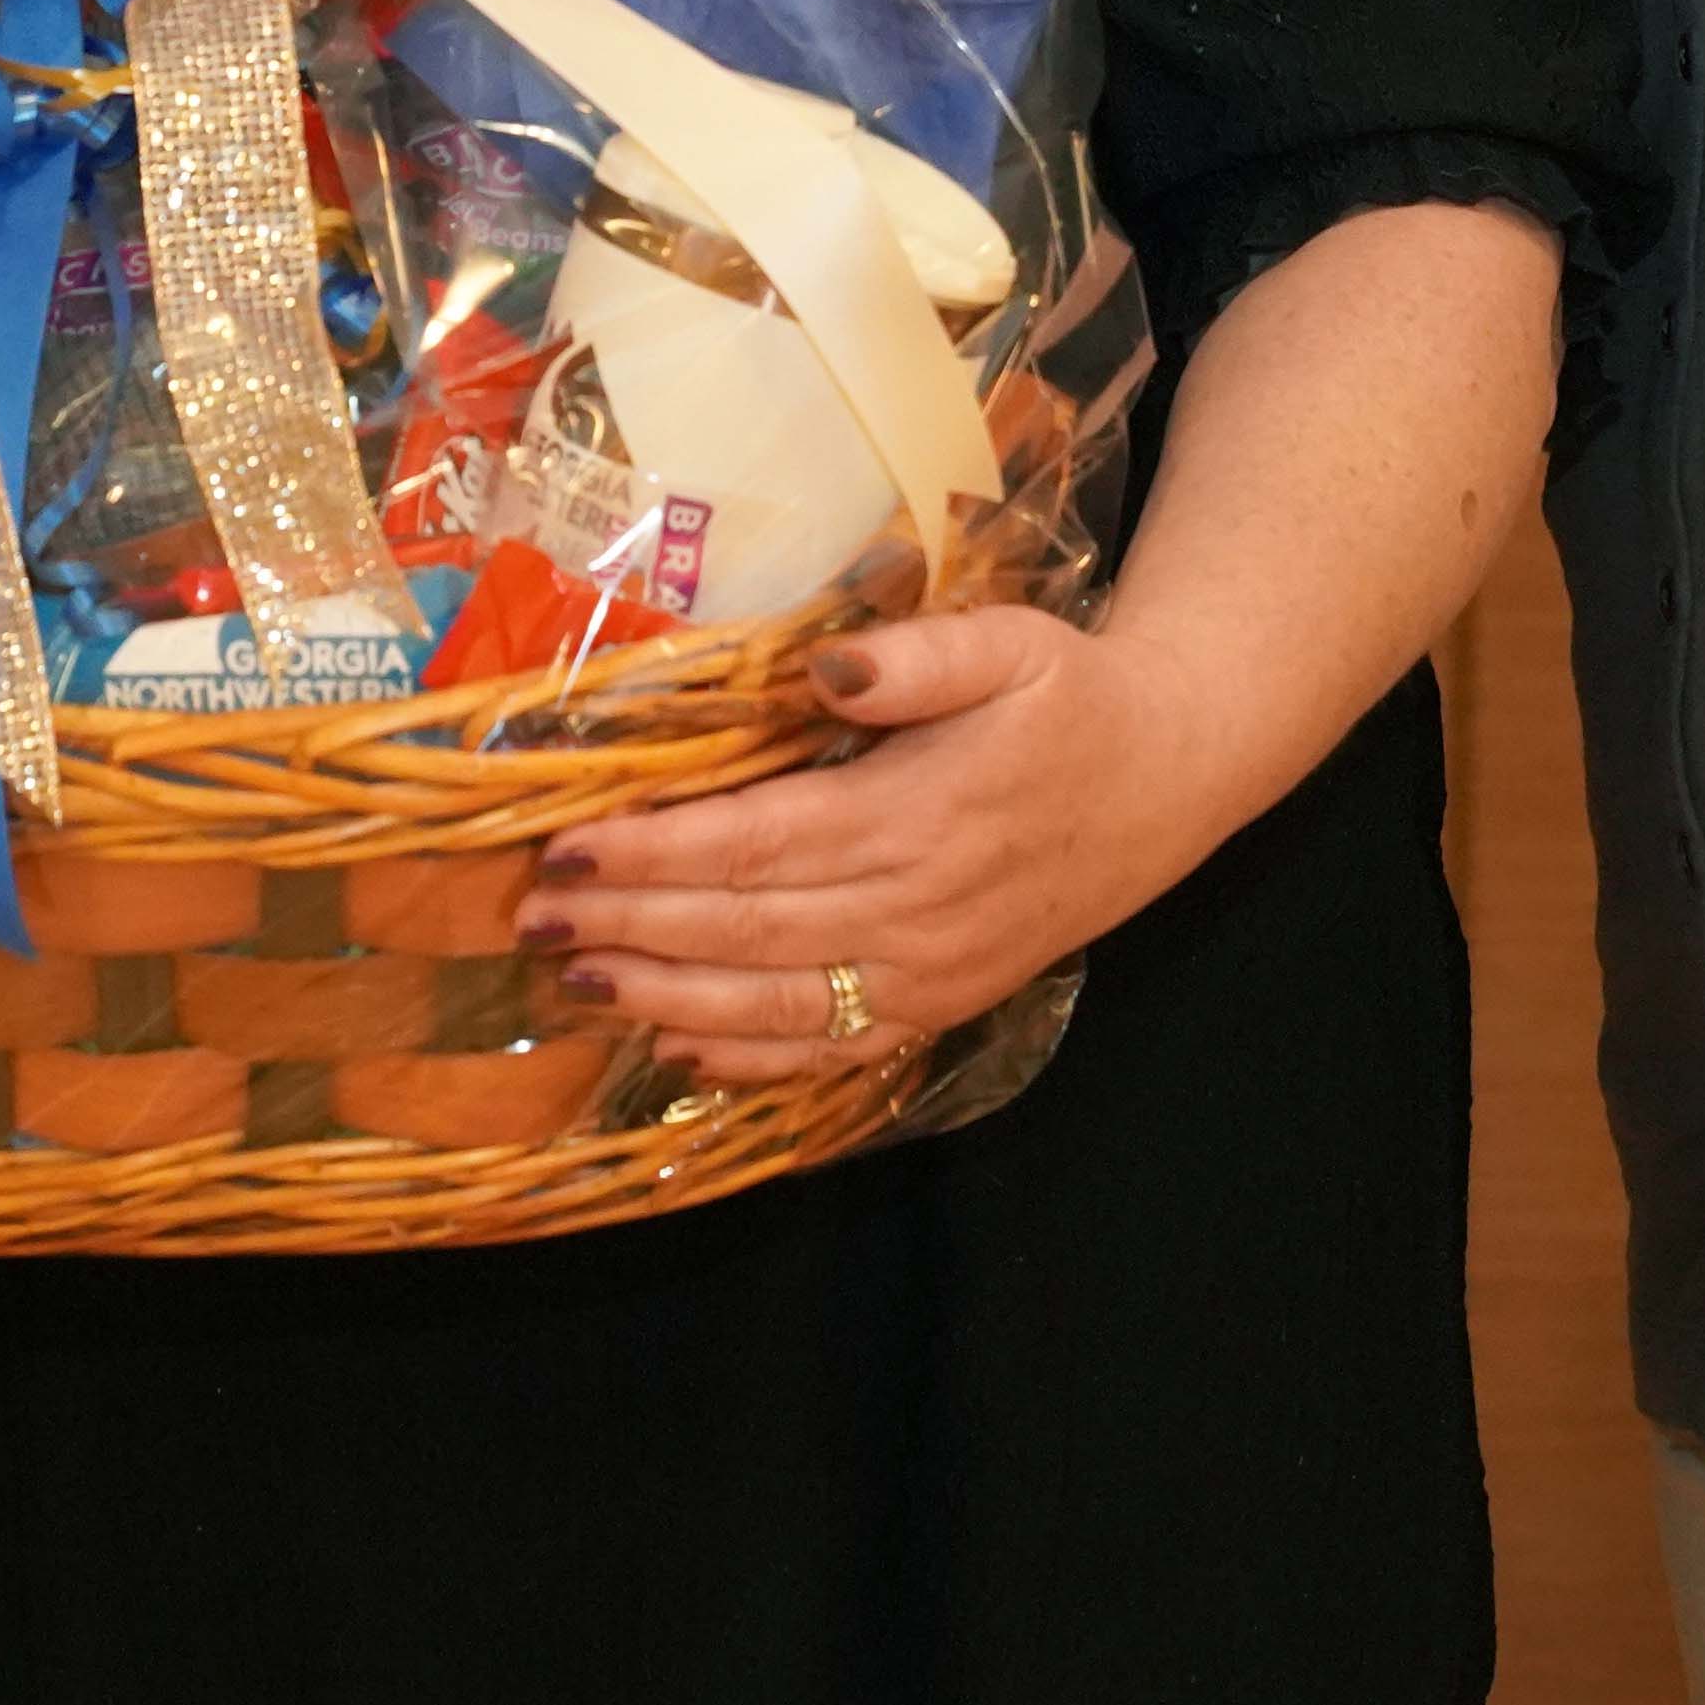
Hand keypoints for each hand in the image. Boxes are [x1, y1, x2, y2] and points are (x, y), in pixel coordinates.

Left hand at [523, 607, 1228, 1081]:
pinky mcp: (941, 1006)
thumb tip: (830, 665)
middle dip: (631, 928)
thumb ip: (918, 657)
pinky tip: (677, 1050)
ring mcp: (929, 973)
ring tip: (577, 983)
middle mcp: (916, 909)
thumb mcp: (1011, 644)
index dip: (657, 853)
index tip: (568, 850)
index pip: (759, 843)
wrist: (1171, 778)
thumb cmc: (1071, 699)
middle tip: (533, 925)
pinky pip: (832, 1050)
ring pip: (776, 1005)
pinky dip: (750, 1060)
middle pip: (747, 931)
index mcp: (919, 814)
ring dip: (667, 998)